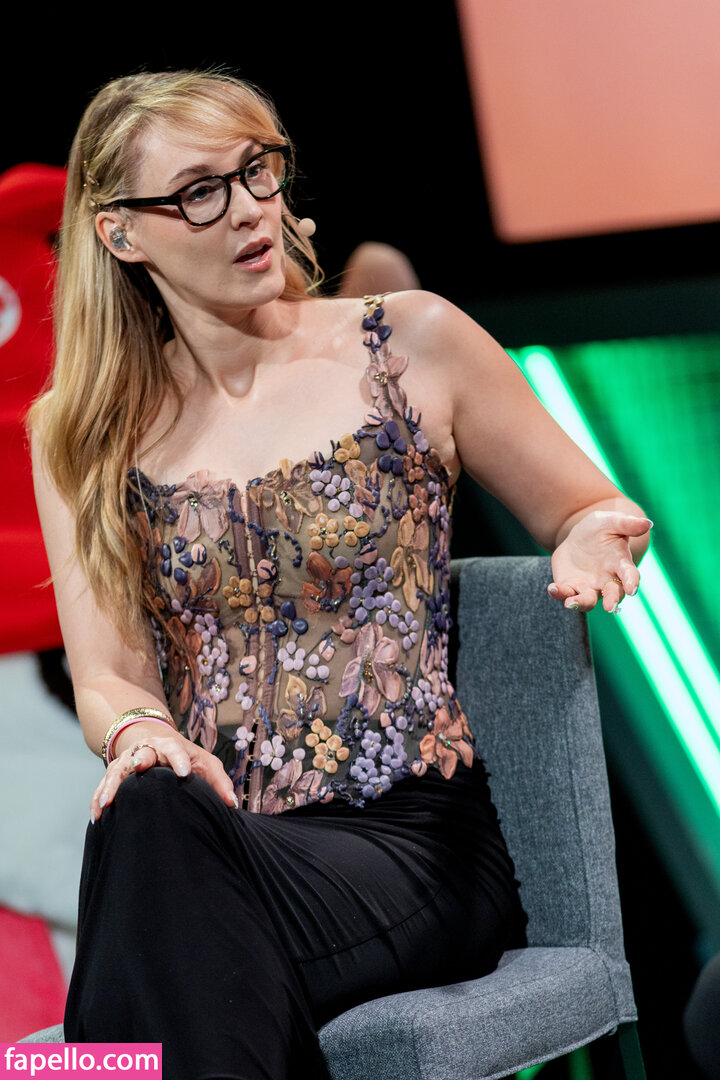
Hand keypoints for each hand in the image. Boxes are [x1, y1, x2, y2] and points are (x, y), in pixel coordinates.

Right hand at [90, 722, 237, 821]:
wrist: (158, 745)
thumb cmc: (186, 759)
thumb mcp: (205, 764)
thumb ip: (219, 782)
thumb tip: (232, 803)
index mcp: (170, 745)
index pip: (175, 748)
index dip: (179, 759)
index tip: (184, 773)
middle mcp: (145, 749)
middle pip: (141, 753)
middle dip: (139, 760)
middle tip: (138, 768)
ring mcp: (127, 761)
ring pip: (116, 770)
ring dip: (111, 786)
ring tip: (106, 804)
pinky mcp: (114, 774)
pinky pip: (103, 786)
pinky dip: (98, 799)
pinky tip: (96, 816)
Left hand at [548, 510, 651, 612]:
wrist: (578, 537)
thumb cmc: (601, 529)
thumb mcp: (611, 521)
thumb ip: (627, 524)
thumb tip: (647, 523)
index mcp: (621, 564)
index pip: (630, 575)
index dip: (632, 582)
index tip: (632, 589)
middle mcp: (607, 580)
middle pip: (612, 594)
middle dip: (612, 601)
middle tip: (609, 607)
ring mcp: (589, 586)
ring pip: (588, 601)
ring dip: (580, 603)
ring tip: (571, 603)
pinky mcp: (571, 587)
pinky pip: (566, 593)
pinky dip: (559, 593)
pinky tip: (552, 588)